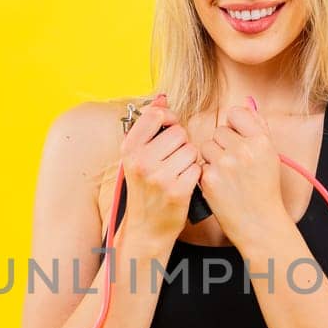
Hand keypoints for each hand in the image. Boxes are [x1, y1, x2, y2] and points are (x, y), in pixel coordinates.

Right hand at [117, 96, 201, 248]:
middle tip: (174, 158)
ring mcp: (159, 177)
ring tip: (179, 171)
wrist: (146, 229)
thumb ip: (148, 127)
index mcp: (129, 149)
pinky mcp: (177, 191)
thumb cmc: (145, 190)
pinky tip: (186, 182)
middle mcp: (141, 161)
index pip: (156, 115)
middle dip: (182, 143)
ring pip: (191, 149)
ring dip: (190, 159)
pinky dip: (196, 174)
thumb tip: (162, 98)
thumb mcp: (137, 158)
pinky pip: (197, 167)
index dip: (169, 119)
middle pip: (178, 132)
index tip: (170, 129)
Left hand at [197, 98, 284, 248]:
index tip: (237, 138)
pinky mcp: (210, 179)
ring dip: (212, 158)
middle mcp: (244, 150)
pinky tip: (220, 185)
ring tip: (227, 174)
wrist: (259, 223)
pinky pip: (200, 164)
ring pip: (206, 146)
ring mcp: (225, 164)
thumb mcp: (270, 156)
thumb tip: (247, 103)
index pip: (235, 114)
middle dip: (223, 144)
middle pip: (219, 131)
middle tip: (234, 164)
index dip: (234, 126)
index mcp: (261, 141)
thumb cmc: (265, 190)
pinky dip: (207, 173)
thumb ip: (258, 127)